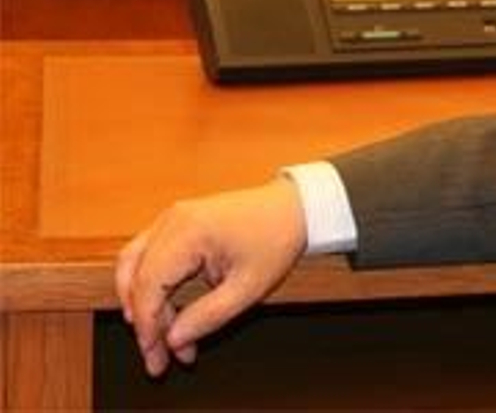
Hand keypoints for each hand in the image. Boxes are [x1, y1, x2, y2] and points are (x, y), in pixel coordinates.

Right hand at [114, 176, 306, 376]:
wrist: (295, 206)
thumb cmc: (277, 237)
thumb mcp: (249, 287)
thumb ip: (208, 316)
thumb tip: (174, 339)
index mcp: (189, 232)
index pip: (149, 286)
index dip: (148, 327)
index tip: (156, 355)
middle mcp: (173, 220)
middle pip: (136, 278)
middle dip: (143, 322)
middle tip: (157, 355)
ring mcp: (172, 218)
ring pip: (133, 265)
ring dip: (140, 303)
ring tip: (159, 337)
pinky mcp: (177, 222)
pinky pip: (147, 255)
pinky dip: (149, 285)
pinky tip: (164, 311)